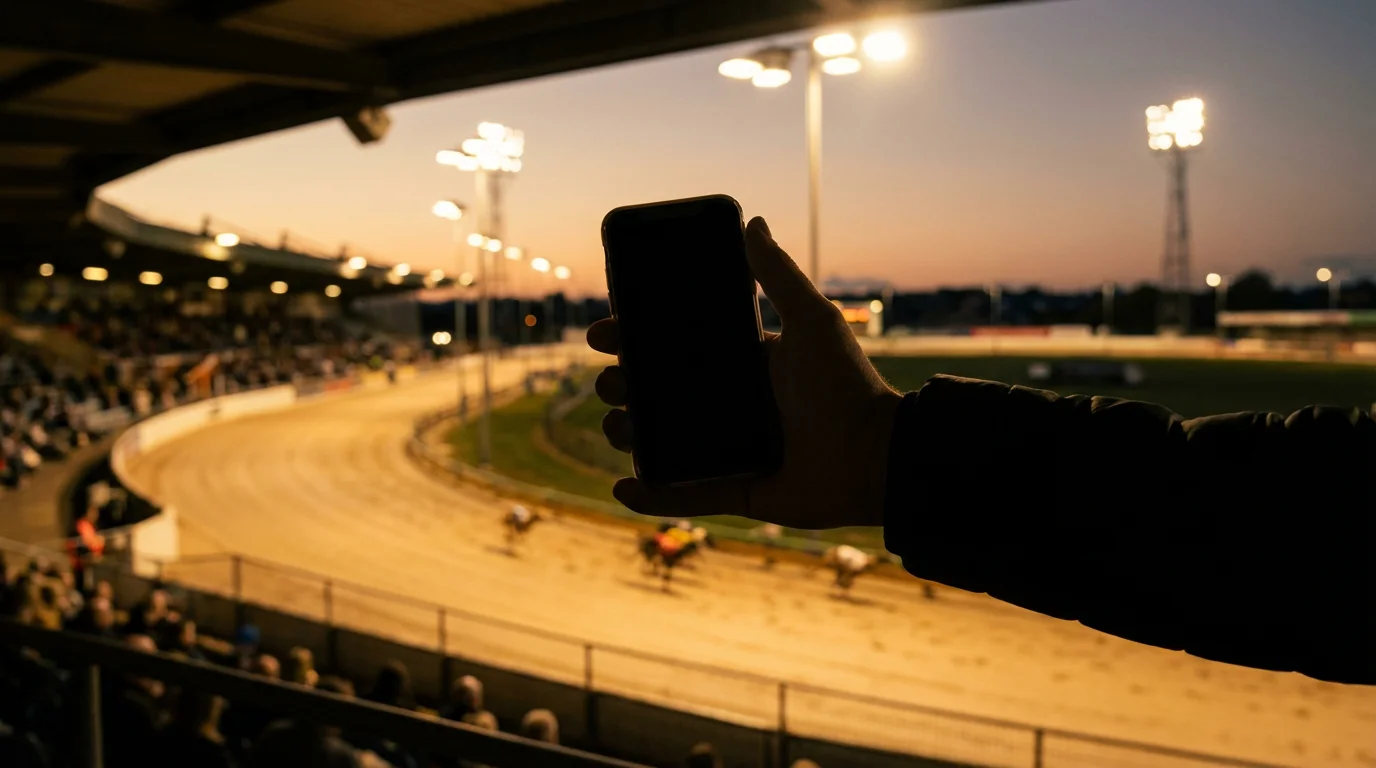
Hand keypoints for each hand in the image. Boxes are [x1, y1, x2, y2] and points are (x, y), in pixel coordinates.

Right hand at [587, 216, 901, 529]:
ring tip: (617, 427)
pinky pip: (683, 494)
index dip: (634, 340)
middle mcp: (730, 405)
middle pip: (658, 394)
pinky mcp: (735, 490)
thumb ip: (778, 275)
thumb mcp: (812, 322)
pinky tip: (624, 485)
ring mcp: (729, 449)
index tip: (604, 333)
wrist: (875, 457)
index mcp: (742, 364)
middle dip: (623, 387)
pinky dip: (650, 494)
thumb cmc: (848, 385)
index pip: (675, 348)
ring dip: (629, 436)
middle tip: (611, 383)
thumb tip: (753, 221)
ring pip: (661, 442)